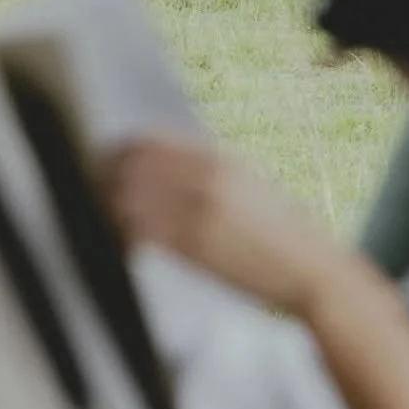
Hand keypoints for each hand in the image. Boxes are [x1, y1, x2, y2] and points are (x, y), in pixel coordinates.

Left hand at [105, 135, 355, 317]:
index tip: (110, 156)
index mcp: (218, 158)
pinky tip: (128, 243)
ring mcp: (198, 213)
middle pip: (134, 166)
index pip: (152, 140)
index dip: (124, 147)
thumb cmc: (278, 226)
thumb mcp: (246, 181)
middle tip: (99, 185)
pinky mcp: (195, 249)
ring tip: (110, 214)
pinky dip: (128, 237)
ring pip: (131, 199)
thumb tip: (158, 162)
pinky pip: (144, 236)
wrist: (309, 268)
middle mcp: (205, 179)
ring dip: (113, 206)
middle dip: (109, 174)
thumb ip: (206, 169)